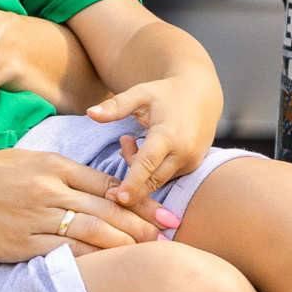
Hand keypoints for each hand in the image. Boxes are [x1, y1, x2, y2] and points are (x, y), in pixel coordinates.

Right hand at [0, 141, 170, 260]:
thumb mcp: (22, 161)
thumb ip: (58, 172)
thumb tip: (94, 188)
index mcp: (49, 164)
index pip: (106, 183)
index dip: (140, 201)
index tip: (164, 215)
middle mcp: (46, 188)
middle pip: (107, 208)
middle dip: (143, 225)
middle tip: (168, 238)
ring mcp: (33, 216)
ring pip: (92, 231)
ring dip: (125, 245)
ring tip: (148, 256)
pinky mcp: (18, 243)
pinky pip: (64, 254)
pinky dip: (92, 262)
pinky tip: (111, 272)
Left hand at [87, 77, 219, 208]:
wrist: (202, 94)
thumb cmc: (167, 92)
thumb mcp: (140, 93)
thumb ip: (116, 106)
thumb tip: (89, 113)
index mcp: (169, 136)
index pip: (148, 165)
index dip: (133, 183)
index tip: (119, 199)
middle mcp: (184, 154)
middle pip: (152, 180)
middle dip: (129, 178)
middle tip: (121, 146)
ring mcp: (191, 163)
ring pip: (158, 181)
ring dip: (138, 170)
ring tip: (130, 139)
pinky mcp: (192, 168)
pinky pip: (166, 177)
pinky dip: (150, 171)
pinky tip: (143, 149)